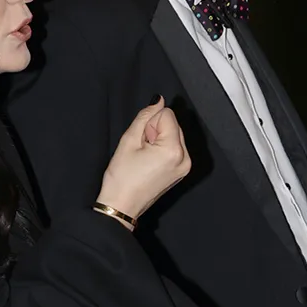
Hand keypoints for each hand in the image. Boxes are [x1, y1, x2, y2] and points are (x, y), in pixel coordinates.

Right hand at [97, 97, 190, 222]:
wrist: (121, 206)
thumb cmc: (122, 178)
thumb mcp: (129, 140)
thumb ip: (145, 116)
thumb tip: (158, 100)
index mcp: (174, 150)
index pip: (167, 114)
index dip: (149, 123)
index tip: (141, 140)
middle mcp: (185, 158)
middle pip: (173, 124)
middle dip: (156, 131)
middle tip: (142, 151)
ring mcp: (185, 166)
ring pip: (174, 135)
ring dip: (159, 140)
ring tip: (145, 158)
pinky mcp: (181, 171)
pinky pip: (175, 148)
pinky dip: (163, 149)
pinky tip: (150, 162)